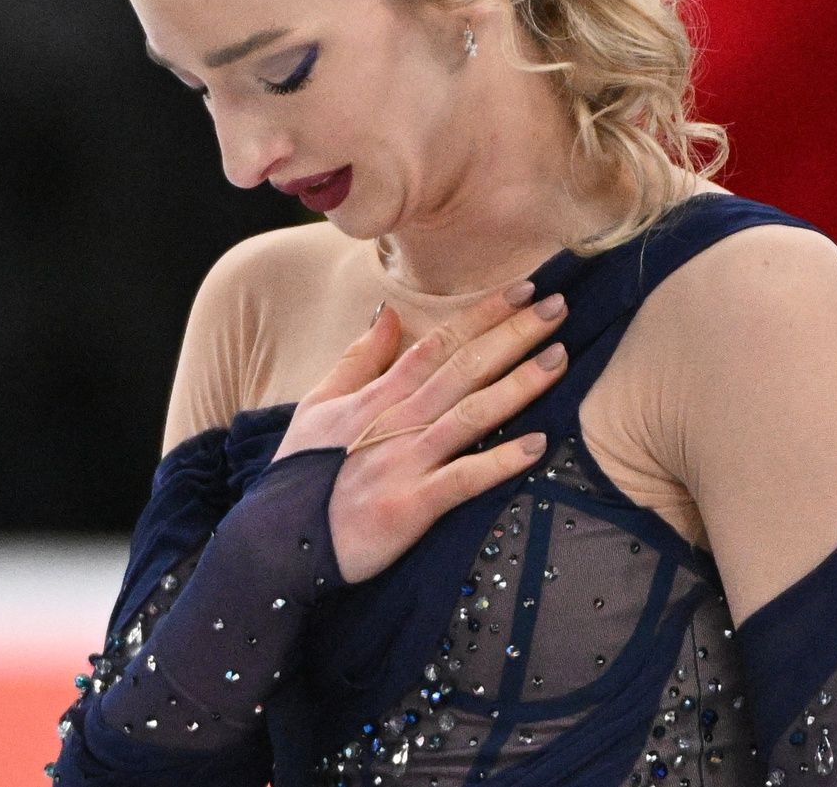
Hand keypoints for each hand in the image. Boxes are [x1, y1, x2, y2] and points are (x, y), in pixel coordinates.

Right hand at [272, 281, 569, 583]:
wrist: (276, 544)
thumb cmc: (300, 475)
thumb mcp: (317, 406)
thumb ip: (357, 359)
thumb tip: (387, 312)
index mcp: (376, 397)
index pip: (438, 343)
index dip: (482, 314)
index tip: (522, 290)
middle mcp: (395, 422)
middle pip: (463, 368)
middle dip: (513, 335)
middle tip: (559, 307)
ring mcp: (405, 463)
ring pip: (471, 414)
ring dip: (519, 385)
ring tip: (560, 359)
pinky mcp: (411, 507)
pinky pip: (463, 480)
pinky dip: (500, 462)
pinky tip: (538, 446)